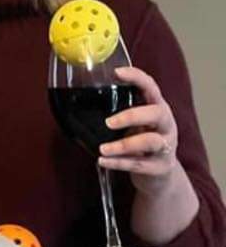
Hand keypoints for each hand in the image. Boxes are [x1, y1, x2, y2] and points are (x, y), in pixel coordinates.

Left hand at [98, 65, 178, 192]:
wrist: (159, 174)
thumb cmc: (140, 141)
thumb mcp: (134, 123)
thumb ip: (118, 112)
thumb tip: (79, 102)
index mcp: (157, 108)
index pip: (151, 87)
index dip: (137, 78)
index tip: (117, 72)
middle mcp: (165, 125)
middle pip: (157, 113)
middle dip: (132, 116)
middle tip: (108, 122)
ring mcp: (166, 146)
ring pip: (150, 142)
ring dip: (123, 145)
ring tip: (102, 149)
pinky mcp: (160, 167)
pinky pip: (140, 164)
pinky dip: (119, 163)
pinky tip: (102, 161)